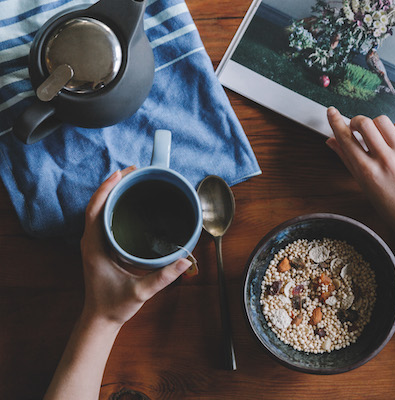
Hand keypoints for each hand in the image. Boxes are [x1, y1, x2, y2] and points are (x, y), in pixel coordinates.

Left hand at [79, 167, 191, 326]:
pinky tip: (129, 202)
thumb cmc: (114, 305)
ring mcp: (95, 243)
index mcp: (94, 247)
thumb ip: (163, 277)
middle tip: (134, 171)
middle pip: (97, 204)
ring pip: (100, 210)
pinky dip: (115, 205)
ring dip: (114, 193)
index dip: (106, 189)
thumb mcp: (140, 292)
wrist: (100, 319)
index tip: (121, 173)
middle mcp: (91, 241)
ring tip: (133, 180)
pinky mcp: (101, 247)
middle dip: (113, 184)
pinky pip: (105, 219)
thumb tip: (185, 261)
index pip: (95, 210)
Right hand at [326, 107, 394, 258]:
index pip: (345, 138)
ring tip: (378, 137)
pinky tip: (394, 139)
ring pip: (382, 121)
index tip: (331, 112)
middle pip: (364, 123)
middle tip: (357, 128)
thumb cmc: (390, 206)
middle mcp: (384, 160)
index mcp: (367, 172)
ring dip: (375, 125)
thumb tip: (331, 141)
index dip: (335, 121)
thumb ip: (347, 160)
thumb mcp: (364, 186)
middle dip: (356, 122)